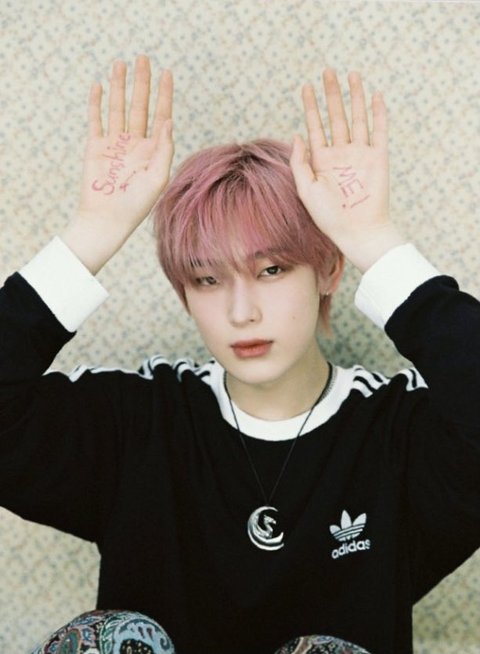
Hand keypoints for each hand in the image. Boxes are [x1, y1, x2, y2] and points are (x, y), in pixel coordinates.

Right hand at [62, 55, 173, 272]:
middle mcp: (135, 144)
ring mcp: (115, 144)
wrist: (107, 220)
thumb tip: (169, 121)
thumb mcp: (157, 179)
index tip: (167, 73)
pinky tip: (99, 85)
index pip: (161, 116)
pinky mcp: (95, 147)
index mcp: (153, 151)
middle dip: (142, 83)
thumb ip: (164, 150)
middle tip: (143, 58)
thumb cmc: (136, 205)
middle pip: (140, 106)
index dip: (164, 94)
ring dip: (119, 86)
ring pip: (118, 108)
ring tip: (121, 63)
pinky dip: (96, 103)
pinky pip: (96, 120)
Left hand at [289, 69, 403, 271]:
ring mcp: (360, 155)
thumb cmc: (329, 217)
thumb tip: (297, 135)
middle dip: (331, 94)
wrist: (357, 231)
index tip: (306, 87)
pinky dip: (378, 113)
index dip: (310, 107)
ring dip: (354, 97)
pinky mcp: (378, 158)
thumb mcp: (306, 190)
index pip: (315, 127)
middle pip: (336, 117)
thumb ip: (300, 162)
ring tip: (351, 74)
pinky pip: (378, 131)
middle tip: (327, 71)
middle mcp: (341, 154)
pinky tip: (375, 96)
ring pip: (357, 119)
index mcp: (322, 161)